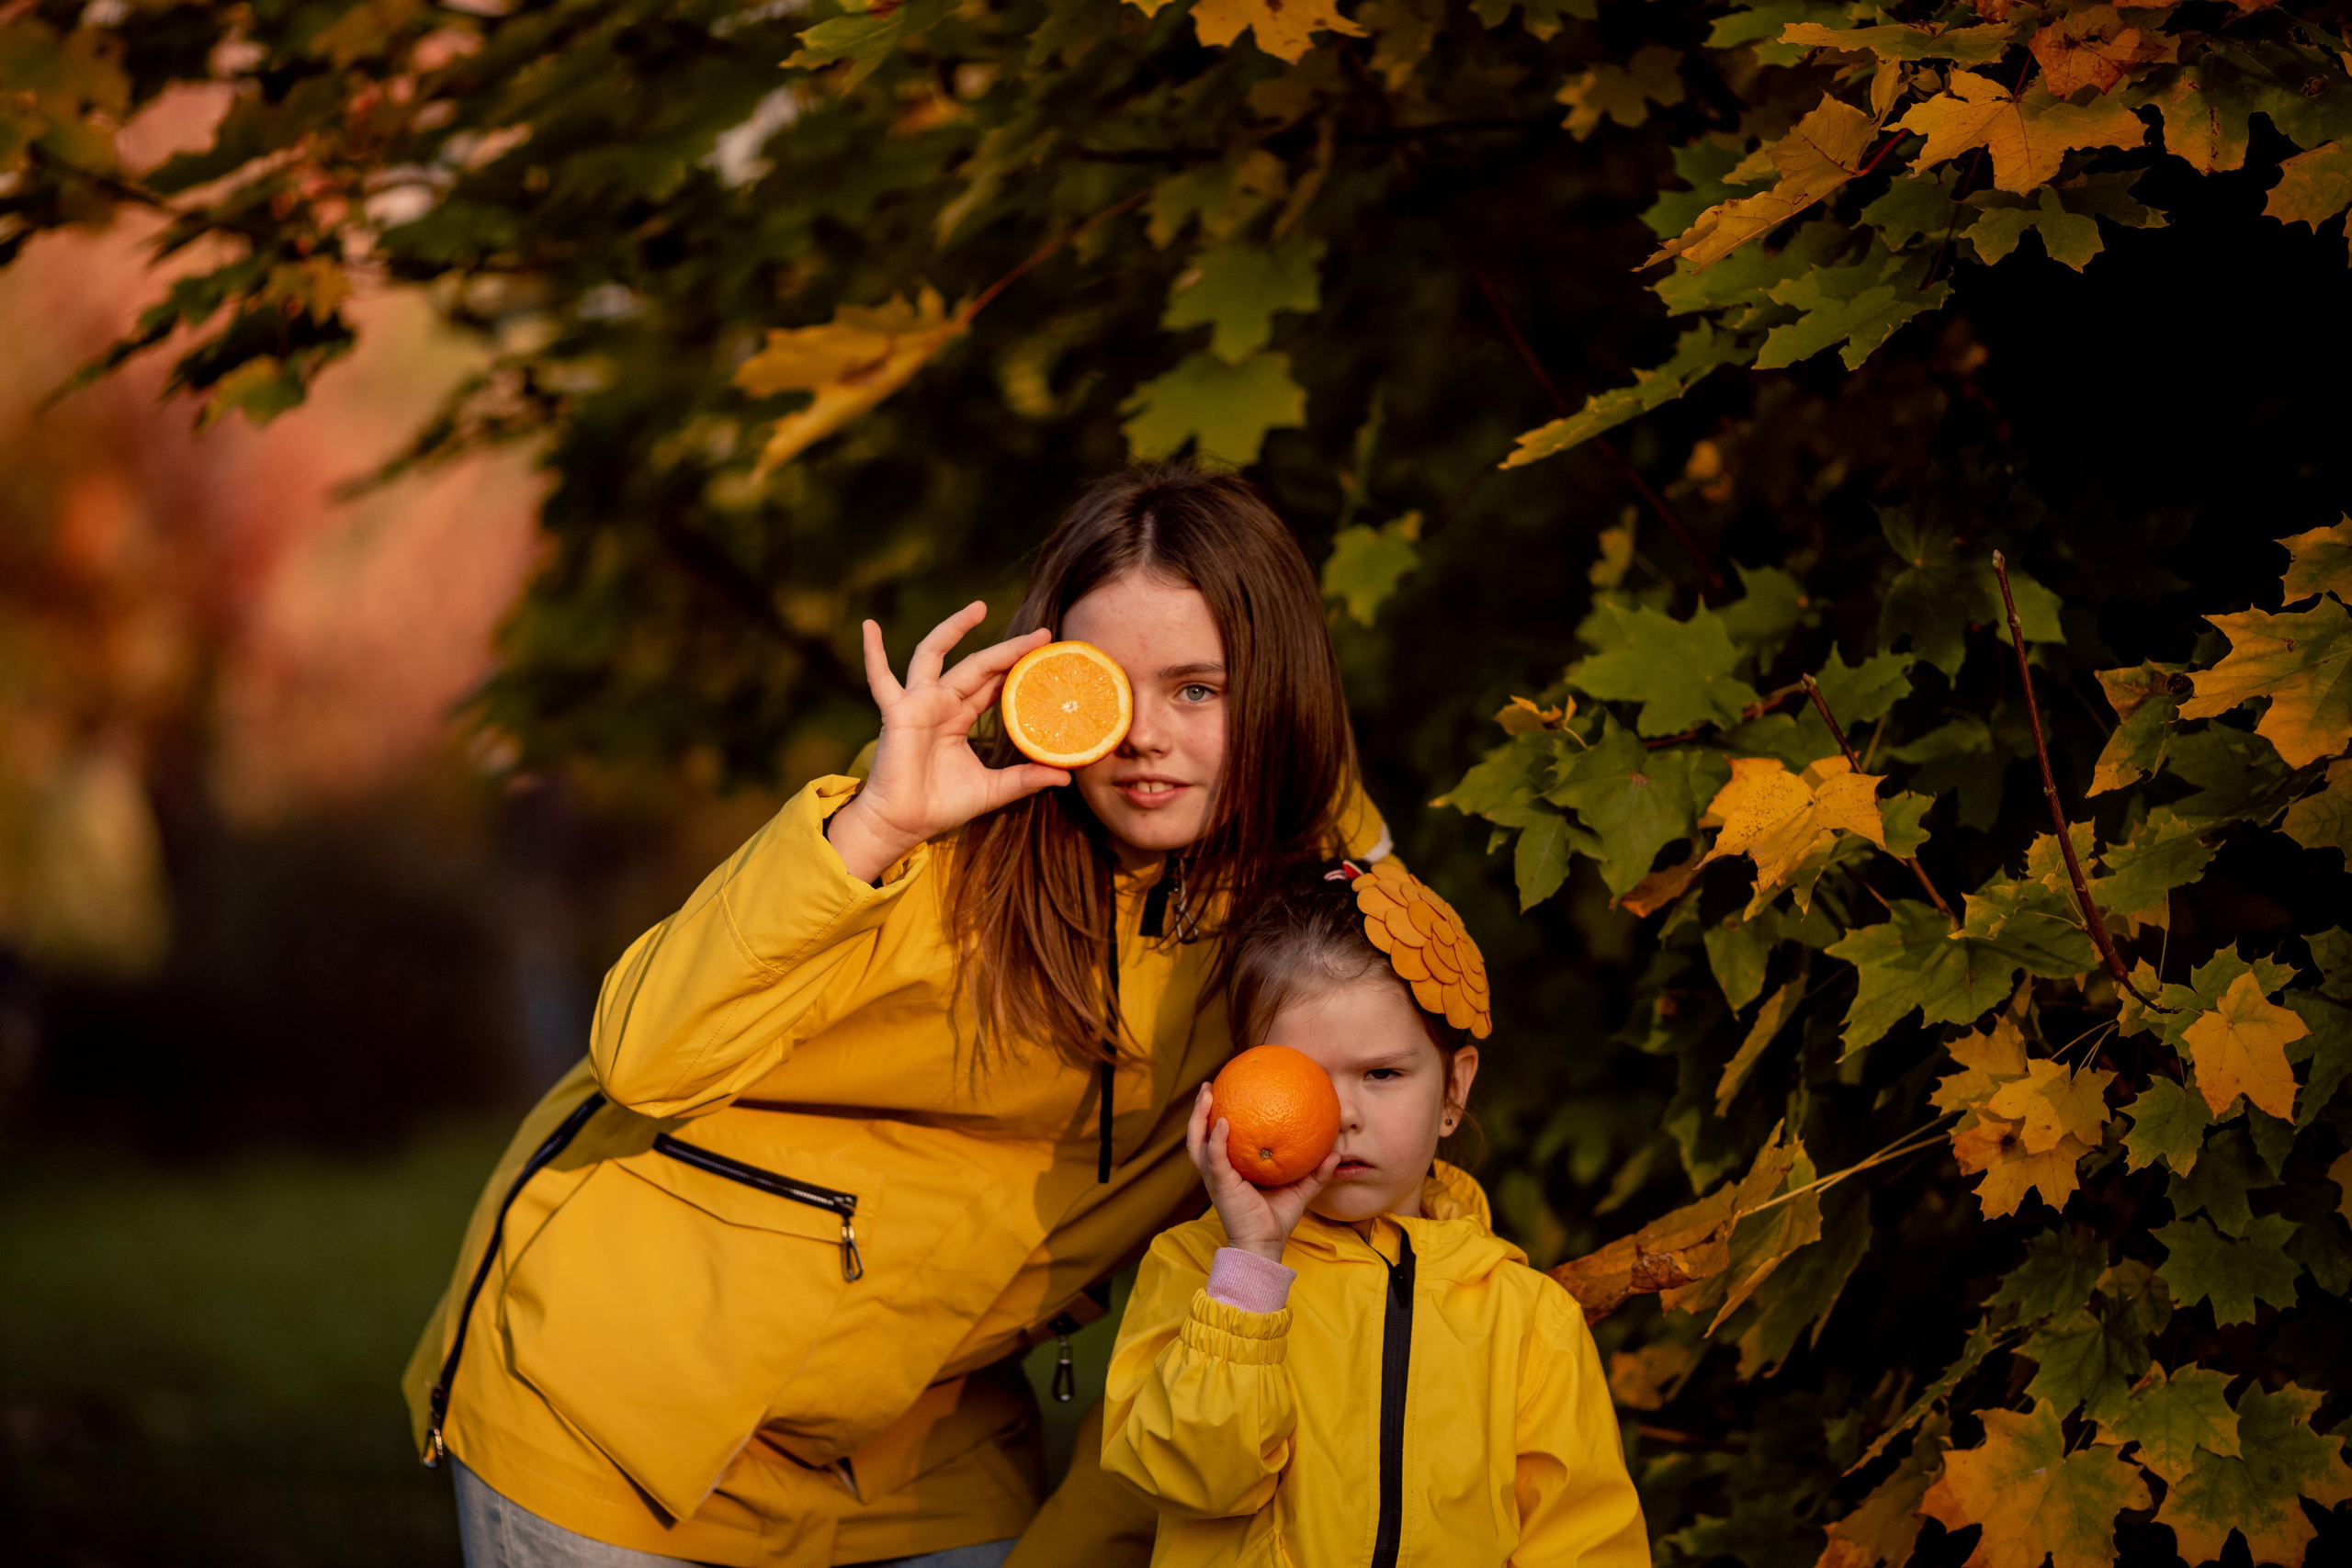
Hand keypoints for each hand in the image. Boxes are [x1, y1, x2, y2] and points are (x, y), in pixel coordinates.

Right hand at [825, 603, 1072, 882]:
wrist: (903, 824)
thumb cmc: (941, 805)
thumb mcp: (993, 789)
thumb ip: (1026, 779)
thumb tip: (1066, 775)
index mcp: (960, 717)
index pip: (993, 684)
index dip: (1018, 668)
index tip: (1048, 653)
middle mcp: (940, 703)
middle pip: (978, 665)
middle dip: (1008, 649)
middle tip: (1041, 633)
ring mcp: (917, 703)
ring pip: (935, 655)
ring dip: (954, 629)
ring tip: (979, 608)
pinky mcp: (896, 712)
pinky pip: (880, 678)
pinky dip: (873, 653)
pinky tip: (870, 627)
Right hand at [1186, 1084, 1339, 1263]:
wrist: (1263, 1244)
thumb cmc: (1276, 1220)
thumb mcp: (1300, 1191)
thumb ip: (1316, 1172)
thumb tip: (1336, 1152)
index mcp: (1232, 1170)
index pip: (1219, 1140)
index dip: (1217, 1118)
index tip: (1227, 1095)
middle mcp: (1219, 1170)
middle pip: (1199, 1135)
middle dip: (1200, 1111)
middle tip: (1208, 1087)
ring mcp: (1215, 1177)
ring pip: (1196, 1142)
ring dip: (1198, 1117)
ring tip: (1207, 1094)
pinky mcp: (1219, 1184)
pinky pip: (1213, 1157)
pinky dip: (1215, 1139)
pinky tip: (1223, 1123)